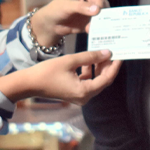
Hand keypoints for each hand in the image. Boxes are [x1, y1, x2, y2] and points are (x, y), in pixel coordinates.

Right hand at [0, 49, 119, 104]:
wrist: (29, 83)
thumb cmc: (47, 72)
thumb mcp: (70, 61)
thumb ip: (90, 56)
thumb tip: (107, 52)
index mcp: (84, 92)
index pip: (106, 79)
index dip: (114, 66)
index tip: (121, 55)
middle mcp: (84, 97)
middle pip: (103, 81)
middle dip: (108, 66)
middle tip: (113, 51)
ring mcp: (79, 96)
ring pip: (95, 81)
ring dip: (99, 67)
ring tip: (102, 52)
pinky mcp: (74, 92)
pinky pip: (87, 82)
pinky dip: (89, 71)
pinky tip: (89, 59)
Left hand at [31, 0, 108, 46]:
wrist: (51, 24)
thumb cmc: (57, 9)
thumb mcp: (67, 6)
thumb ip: (81, 7)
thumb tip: (97, 9)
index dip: (99, 4)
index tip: (97, 13)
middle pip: (105, 7)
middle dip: (101, 16)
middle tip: (94, 23)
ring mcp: (95, 12)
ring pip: (105, 17)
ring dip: (99, 24)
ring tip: (89, 28)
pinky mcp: (94, 22)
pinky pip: (100, 26)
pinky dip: (98, 29)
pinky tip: (90, 32)